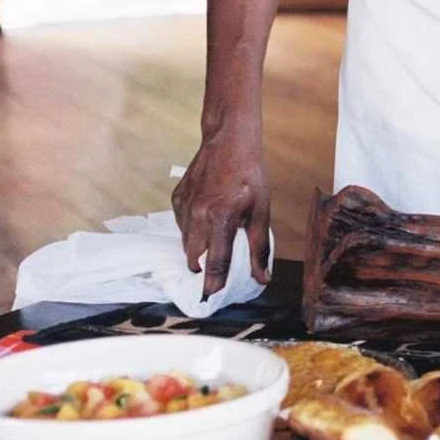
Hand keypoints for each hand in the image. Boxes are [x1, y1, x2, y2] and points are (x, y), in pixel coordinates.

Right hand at [171, 127, 272, 297]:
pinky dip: (192, 229)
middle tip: (215, 270)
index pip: (215, 263)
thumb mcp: (261, 211)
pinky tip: (206, 219)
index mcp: (222, 219)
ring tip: (213, 241)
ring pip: (186, 242)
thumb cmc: (250, 175)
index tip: (211, 297)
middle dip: (203, 268)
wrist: (228, 141)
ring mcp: (184, 207)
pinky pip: (181, 225)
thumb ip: (259, 248)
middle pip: (194, 257)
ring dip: (198, 249)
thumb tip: (263, 278)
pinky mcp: (176, 199)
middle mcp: (198, 215)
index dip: (214, 284)